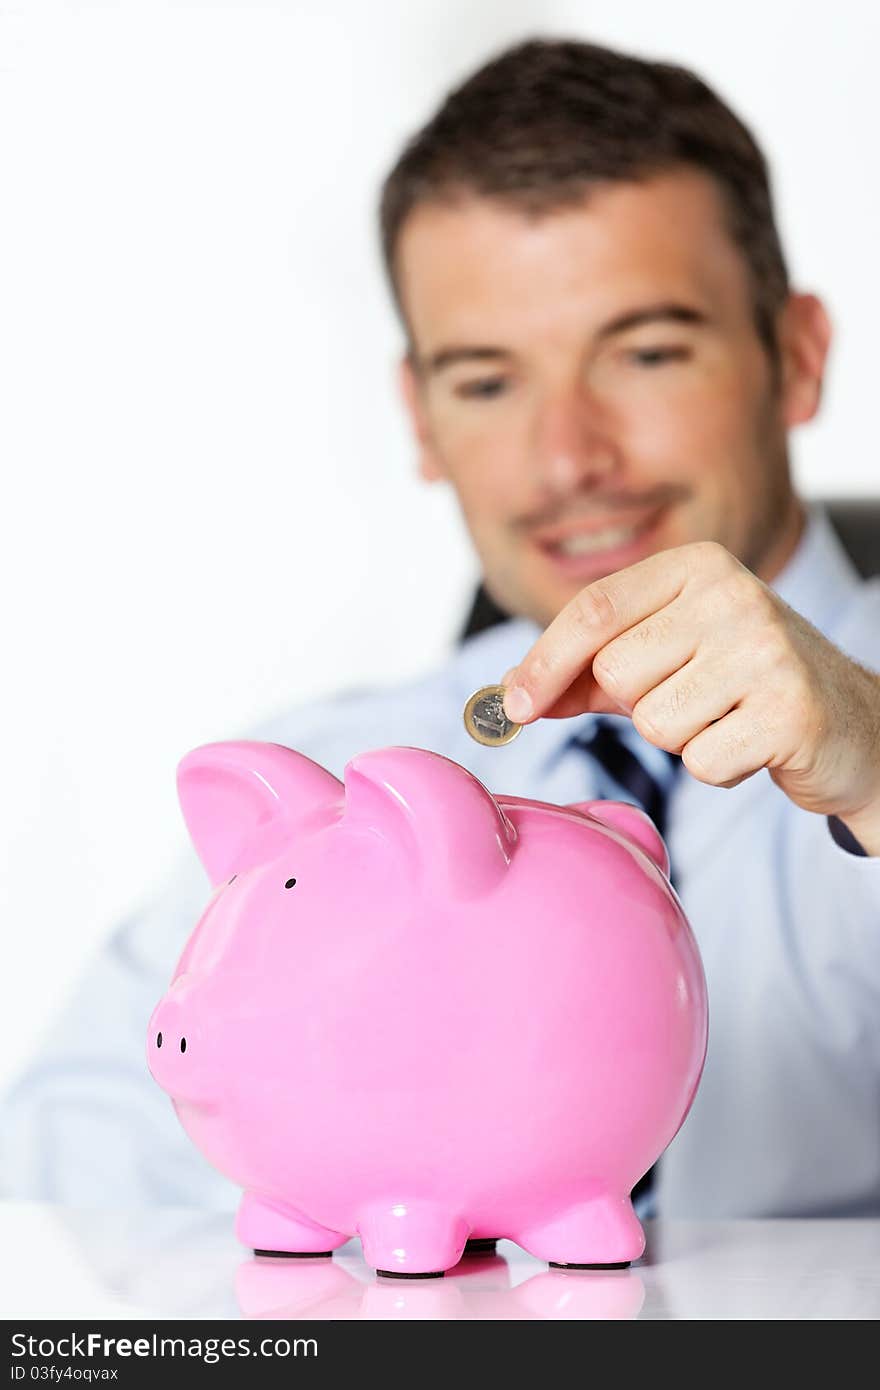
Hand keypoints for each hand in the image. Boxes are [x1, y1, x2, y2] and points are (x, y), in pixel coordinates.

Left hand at [502, 541, 879, 853]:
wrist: (852, 724)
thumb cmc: (741, 686)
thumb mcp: (667, 659)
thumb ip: (589, 671)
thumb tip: (509, 695)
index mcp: (697, 565)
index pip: (593, 610)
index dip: (543, 663)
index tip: (512, 707)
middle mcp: (734, 594)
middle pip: (617, 671)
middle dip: (637, 705)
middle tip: (692, 699)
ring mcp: (766, 648)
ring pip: (654, 721)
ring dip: (680, 739)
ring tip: (726, 719)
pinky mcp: (790, 710)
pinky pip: (700, 760)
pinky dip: (716, 767)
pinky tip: (751, 745)